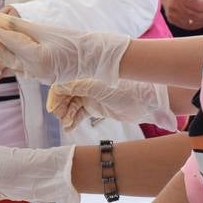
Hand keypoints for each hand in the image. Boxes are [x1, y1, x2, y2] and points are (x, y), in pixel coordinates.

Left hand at [0, 13, 129, 84]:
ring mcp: (37, 76)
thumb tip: (3, 20)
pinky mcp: (40, 77)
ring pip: (12, 63)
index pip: (9, 41)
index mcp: (36, 58)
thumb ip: (23, 27)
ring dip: (0, 51)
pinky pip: (21, 68)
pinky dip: (12, 59)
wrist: (94, 56)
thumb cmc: (74, 40)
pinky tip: (6, 52)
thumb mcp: (46, 31)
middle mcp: (34, 70)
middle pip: (6, 55)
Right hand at [47, 76, 170, 131]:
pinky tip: (69, 127)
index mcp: (86, 75)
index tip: (53, 108)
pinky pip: (79, 113)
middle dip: (60, 107)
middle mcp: (86, 83)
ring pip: (71, 105)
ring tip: (67, 124)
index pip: (63, 83)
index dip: (56, 95)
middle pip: (65, 95)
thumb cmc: (126, 89)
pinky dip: (73, 120)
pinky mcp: (96, 107)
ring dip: (66, 115)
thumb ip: (77, 87)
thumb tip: (57, 89)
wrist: (148, 101)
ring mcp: (90, 95)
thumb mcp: (98, 88)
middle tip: (62, 118)